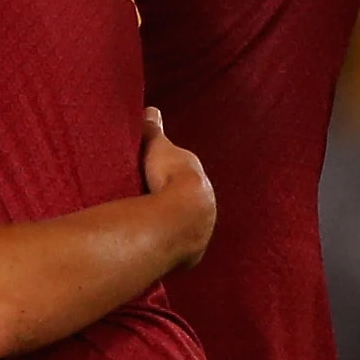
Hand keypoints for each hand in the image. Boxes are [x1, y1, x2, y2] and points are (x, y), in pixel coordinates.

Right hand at [140, 106, 214, 269]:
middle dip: (177, 202)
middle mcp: (208, 204)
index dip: (173, 175)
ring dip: (176, 225)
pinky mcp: (194, 250)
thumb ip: (153, 129)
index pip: (188, 176)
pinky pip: (183, 246)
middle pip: (190, 202)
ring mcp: (203, 229)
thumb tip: (150, 108)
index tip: (161, 176)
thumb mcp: (157, 147)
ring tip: (155, 225)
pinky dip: (173, 243)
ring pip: (189, 225)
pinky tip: (160, 244)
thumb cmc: (168, 176)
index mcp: (200, 179)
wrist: (178, 216)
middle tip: (156, 202)